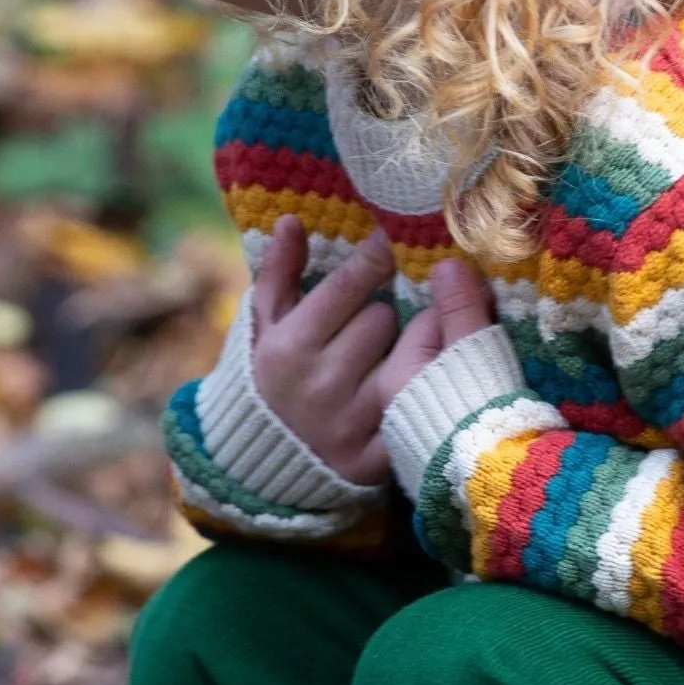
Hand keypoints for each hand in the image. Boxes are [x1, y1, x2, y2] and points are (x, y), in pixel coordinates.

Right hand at [252, 215, 493, 486]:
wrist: (262, 463)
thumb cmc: (270, 378)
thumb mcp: (264, 325)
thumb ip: (278, 273)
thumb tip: (292, 220)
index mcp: (290, 348)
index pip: (348, 287)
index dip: (373, 260)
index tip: (388, 244)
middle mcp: (320, 386)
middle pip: (383, 320)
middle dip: (384, 314)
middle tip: (379, 321)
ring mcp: (351, 424)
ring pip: (408, 359)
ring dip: (409, 350)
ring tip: (394, 352)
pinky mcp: (376, 458)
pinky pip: (417, 408)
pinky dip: (421, 395)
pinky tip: (417, 388)